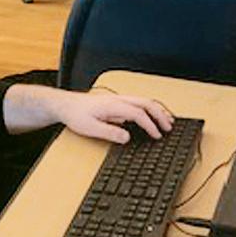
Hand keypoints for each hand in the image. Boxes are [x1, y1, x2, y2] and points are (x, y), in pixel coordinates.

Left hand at [53, 90, 173, 142]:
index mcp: (113, 105)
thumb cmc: (76, 115)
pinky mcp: (117, 102)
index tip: (157, 136)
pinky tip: (153, 116)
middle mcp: (118, 99)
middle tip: (170, 127)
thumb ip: (109, 132)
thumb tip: (127, 137)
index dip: (150, 125)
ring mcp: (119, 99)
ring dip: (158, 110)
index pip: (138, 114)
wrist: (65, 105)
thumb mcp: (90, 128)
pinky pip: (139, 103)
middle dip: (160, 115)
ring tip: (168, 121)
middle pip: (146, 103)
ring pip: (144, 101)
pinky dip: (150, 109)